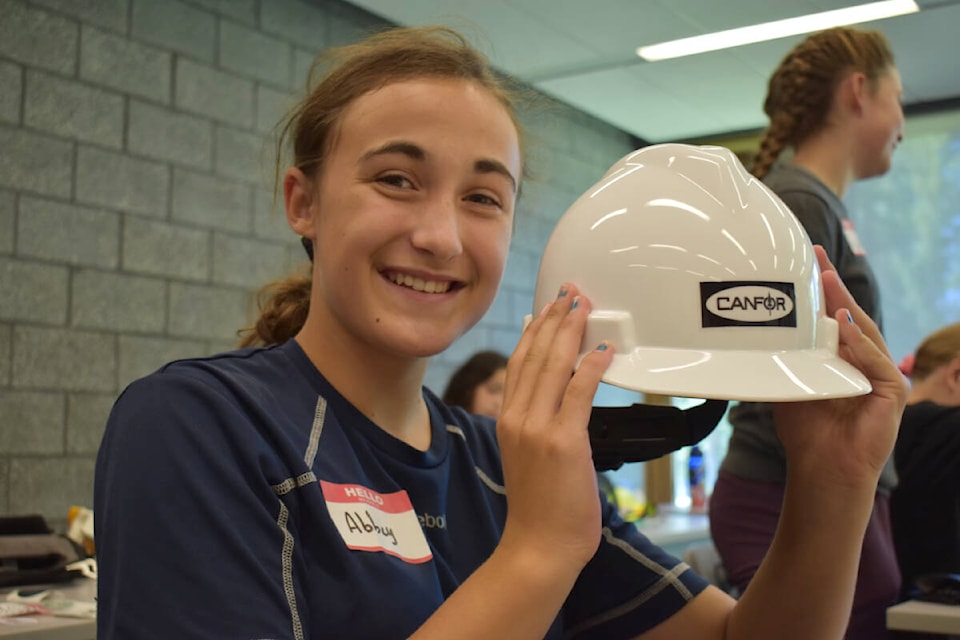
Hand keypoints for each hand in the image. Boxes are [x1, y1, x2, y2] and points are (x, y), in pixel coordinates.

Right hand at [496, 283, 613, 572]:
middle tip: (570, 293)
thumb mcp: (528, 455)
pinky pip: (578, 393)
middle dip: (555, 319)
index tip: (548, 307)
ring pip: (552, 366)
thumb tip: (557, 399)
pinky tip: (603, 349)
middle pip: (535, 355)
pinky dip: (591, 367)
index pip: (519, 362)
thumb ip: (538, 423)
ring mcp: (537, 429)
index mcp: (507, 419)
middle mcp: (516, 418)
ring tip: (584, 307)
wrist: (538, 547)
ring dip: (571, 332)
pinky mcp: (563, 442)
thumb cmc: (540, 508)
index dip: (535, 330)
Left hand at [773, 246, 907, 490]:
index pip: (835, 316)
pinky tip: (844, 326)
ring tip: (827, 282)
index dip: (824, 288)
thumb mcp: (791, 383)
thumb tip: (761, 329)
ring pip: (865, 332)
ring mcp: (881, 375)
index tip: (809, 258)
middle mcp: (864, 361)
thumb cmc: (806, 429)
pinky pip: (875, 361)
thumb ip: (788, 356)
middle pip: (852, 315)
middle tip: (817, 257)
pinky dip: (859, 344)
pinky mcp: (891, 392)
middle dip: (835, 286)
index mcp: (842, 357)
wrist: (823, 467)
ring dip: (845, 306)